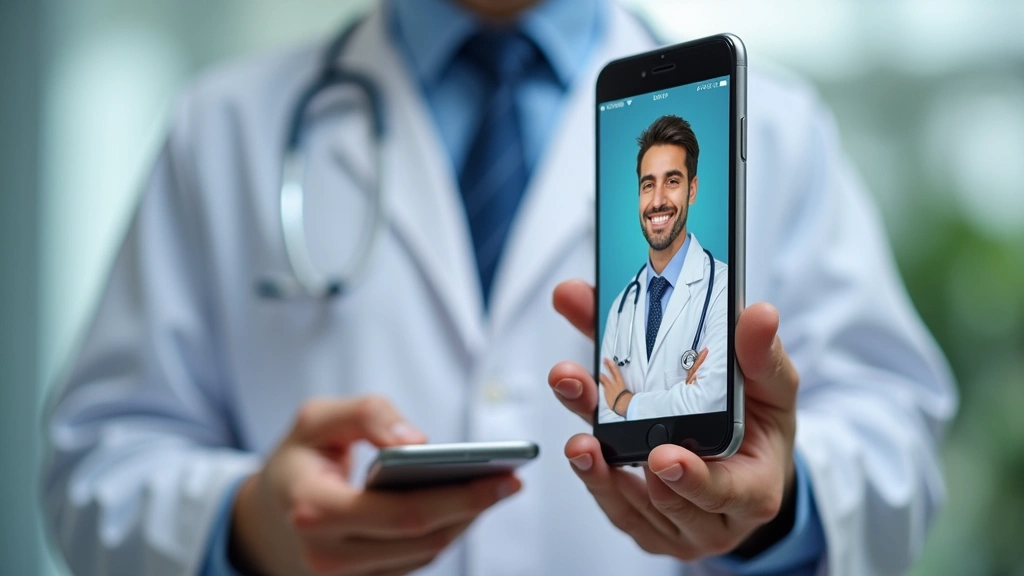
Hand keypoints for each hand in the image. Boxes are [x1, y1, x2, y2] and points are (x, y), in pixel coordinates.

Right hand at [231, 396, 520, 575]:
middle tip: (511, 481)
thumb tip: (419, 441)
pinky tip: (468, 505)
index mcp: (313, 510)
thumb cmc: (299, 459)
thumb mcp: (319, 418)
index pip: (400, 513)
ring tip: (496, 488)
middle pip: (421, 539)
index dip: (458, 497)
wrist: (266, 514)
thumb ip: (367, 414)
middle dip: (473, 509)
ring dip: (464, 522)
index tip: (501, 476)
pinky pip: (415, 561)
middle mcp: (326, 555)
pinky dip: (445, 532)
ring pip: (424, 555)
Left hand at [549, 280, 797, 559]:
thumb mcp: (772, 389)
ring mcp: (675, 528)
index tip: (664, 456)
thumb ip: (761, 356)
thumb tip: (759, 314)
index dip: (693, 478)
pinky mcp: (645, 524)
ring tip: (576, 439)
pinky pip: (614, 507)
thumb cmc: (760, 427)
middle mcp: (712, 520)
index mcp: (753, 490)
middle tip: (589, 441)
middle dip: (622, 468)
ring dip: (595, 469)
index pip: (722, 492)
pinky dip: (594, 477)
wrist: (750, 463)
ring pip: (628, 505)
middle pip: (662, 497)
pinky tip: (580, 449)